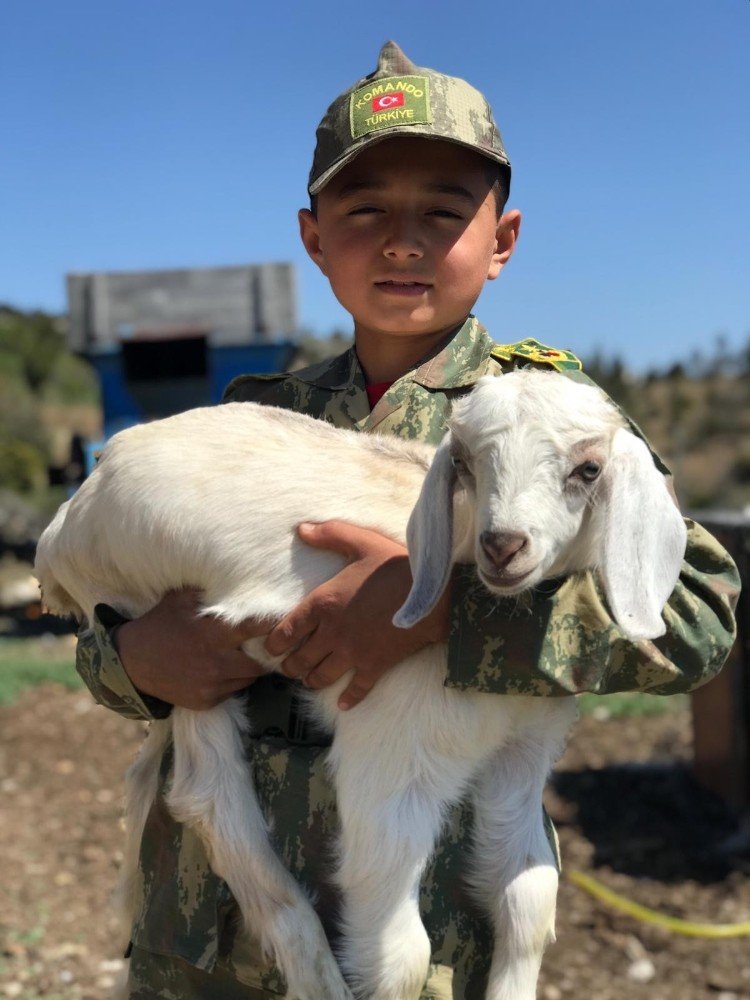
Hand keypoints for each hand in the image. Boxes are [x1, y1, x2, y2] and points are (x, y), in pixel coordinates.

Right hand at [115, 589, 267, 709]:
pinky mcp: (206, 701)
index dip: (273, 624)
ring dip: (250, 668)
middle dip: (265, 654)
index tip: (283, 619)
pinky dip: (232, 681)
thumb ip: (209, 591)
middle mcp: (216, 662)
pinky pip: (232, 691)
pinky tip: (222, 670)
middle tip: (266, 644)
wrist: (132, 662)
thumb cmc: (160, 625)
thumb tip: (238, 577)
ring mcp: (211, 685)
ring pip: (248, 679)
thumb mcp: (180, 599)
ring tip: (243, 656)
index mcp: (213, 633)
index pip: (256, 628)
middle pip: (260, 662)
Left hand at [265, 521, 450, 710]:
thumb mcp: (361, 542)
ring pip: (320, 678)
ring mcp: (353, 653)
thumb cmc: (395, 565)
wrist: (433, 593)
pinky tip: (343, 703)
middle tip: (291, 664)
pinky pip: (356, 690)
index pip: (285, 631)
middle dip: (291, 665)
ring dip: (312, 680)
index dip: (274, 644)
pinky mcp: (374, 666)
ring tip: (310, 678)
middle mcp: (332, 633)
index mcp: (323, 603)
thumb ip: (329, 534)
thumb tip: (301, 529)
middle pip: (299, 660)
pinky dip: (348, 699)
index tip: (272, 647)